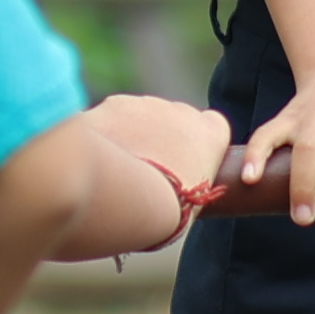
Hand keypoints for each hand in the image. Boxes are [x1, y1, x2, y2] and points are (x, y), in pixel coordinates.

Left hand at [85, 90, 235, 202]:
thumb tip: (181, 189)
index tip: (184, 163)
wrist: (124, 196)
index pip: (212, 125)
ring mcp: (148, 103)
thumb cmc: (165, 210)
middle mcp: (183, 111)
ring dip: (133, 134)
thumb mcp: (195, 201)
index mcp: (211, 133)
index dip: (196, 143)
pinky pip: (112, 115)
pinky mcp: (115, 103)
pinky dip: (107, 132)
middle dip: (163, 136)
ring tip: (120, 170)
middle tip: (147, 169)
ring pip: (140, 114)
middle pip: (175, 117)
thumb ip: (193, 180)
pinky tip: (102, 158)